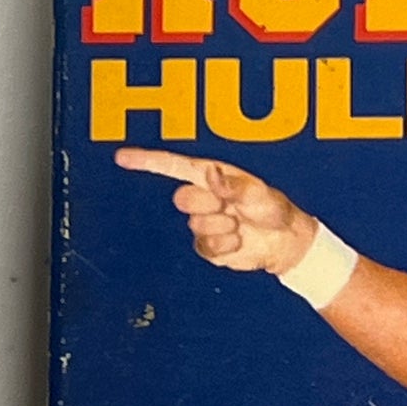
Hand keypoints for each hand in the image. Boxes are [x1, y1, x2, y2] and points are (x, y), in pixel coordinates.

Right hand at [114, 149, 317, 275]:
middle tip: (232, 208)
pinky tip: (239, 242)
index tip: (121, 157)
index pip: (171, 166)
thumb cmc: (273, 209)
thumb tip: (210, 174)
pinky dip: (226, 247)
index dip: (145, 161)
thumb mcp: (258, 191)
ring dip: (223, 228)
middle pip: (183, 200)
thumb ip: (233, 184)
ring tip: (241, 226)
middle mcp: (203, 197)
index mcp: (209, 177)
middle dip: (208, 205)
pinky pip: (206, 248)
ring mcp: (204, 223)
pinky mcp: (208, 247)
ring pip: (197, 226)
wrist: (284, 241)